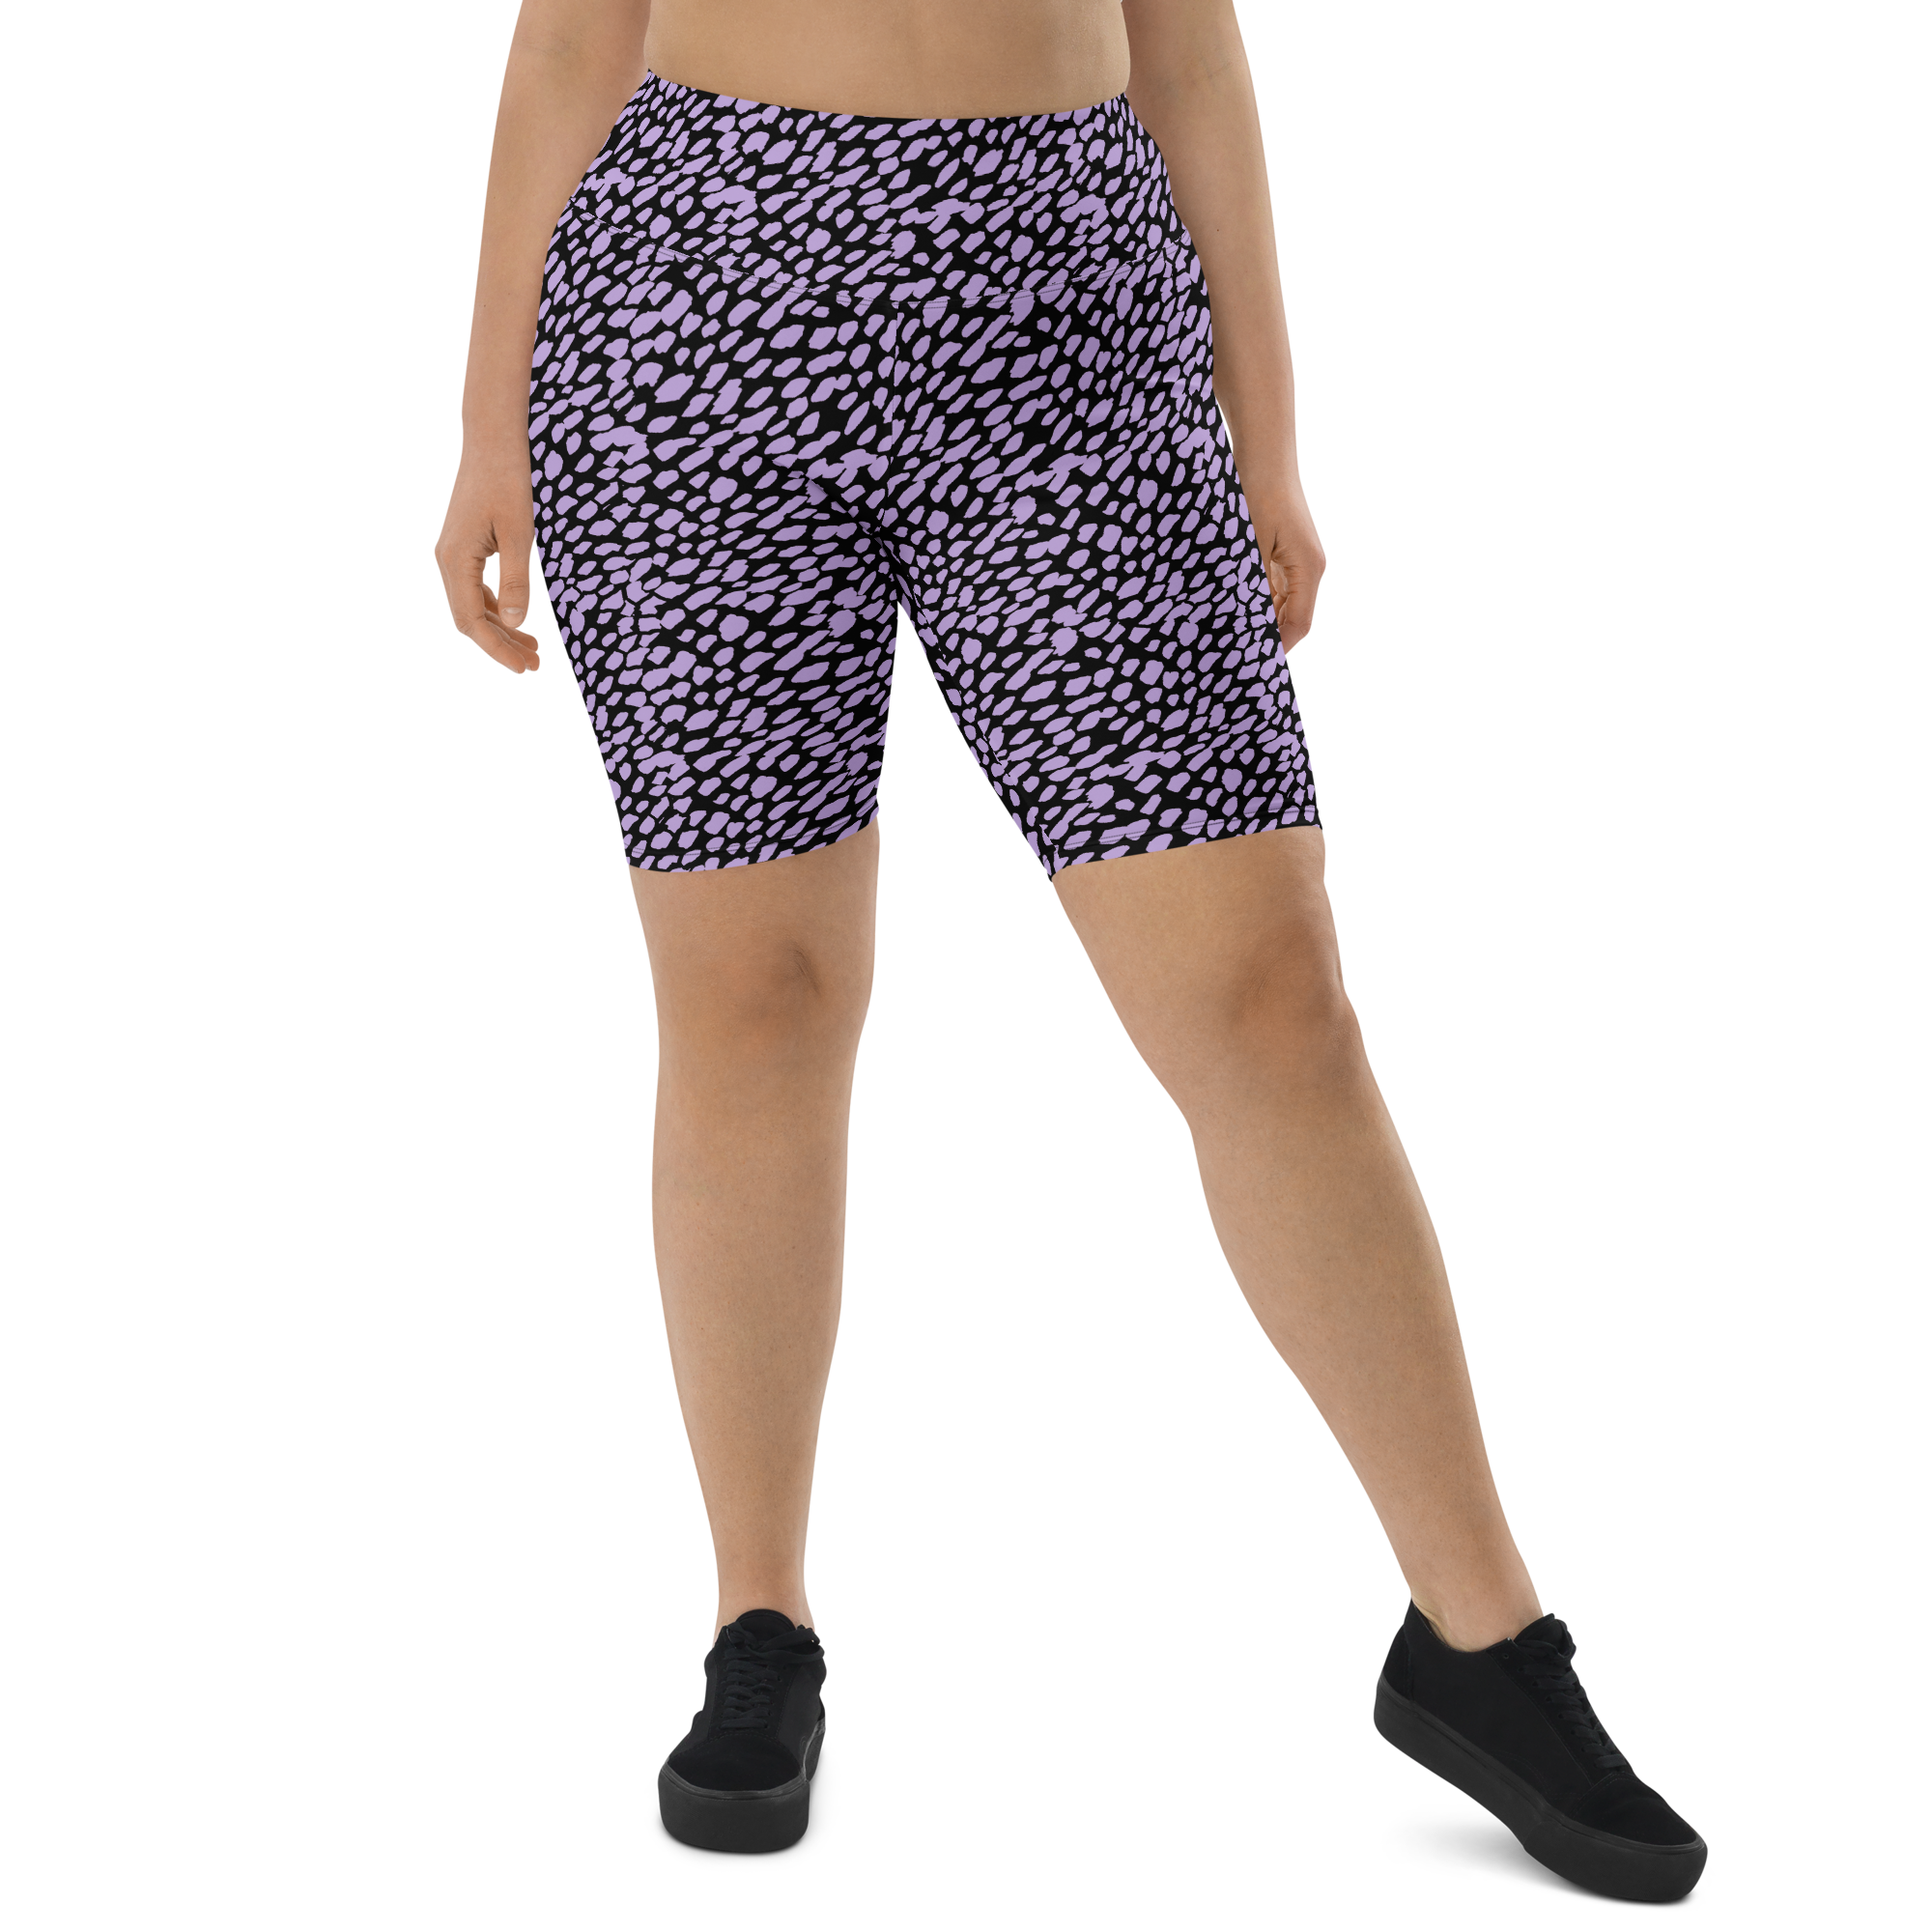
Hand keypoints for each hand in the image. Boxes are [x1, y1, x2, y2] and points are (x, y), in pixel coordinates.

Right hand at [434, 435, 541, 673]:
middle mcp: (447, 561)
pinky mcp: (463, 549)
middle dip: (501, 644)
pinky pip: (476, 589)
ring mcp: (453, 555)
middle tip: (535, 664)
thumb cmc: (507, 483)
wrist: (492, 443)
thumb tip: (514, 622)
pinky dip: (497, 608)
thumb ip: (516, 581)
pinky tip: (518, 620)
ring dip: (501, 629)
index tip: (523, 668)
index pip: (471, 621)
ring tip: (533, 649)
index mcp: (455, 560)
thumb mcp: (519, 535)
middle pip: (470, 619)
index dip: (496, 649)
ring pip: (473, 606)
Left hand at [1244, 471, 1326, 653]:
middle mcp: (1309, 568)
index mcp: (1308, 569)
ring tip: (1230, 634)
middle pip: (1292, 618)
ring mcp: (1297, 560)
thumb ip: (1248, 585)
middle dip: (1267, 636)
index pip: (1298, 625)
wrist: (1264, 454)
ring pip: (1281, 604)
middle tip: (1235, 654)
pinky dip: (1256, 599)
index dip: (1277, 648)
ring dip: (1260, 618)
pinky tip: (1232, 606)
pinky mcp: (1284, 551)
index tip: (1252, 664)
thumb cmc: (1259, 494)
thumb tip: (1241, 623)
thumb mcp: (1249, 545)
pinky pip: (1273, 587)